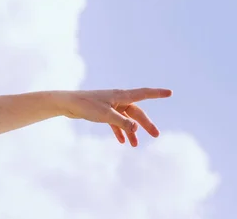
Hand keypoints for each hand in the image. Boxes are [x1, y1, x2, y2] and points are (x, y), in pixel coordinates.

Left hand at [56, 88, 171, 146]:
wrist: (68, 103)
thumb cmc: (86, 106)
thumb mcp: (106, 115)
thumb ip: (122, 122)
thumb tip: (136, 129)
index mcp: (121, 96)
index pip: (143, 94)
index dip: (157, 94)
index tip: (170, 93)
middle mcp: (118, 99)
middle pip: (136, 112)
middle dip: (146, 124)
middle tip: (156, 135)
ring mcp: (111, 106)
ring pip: (126, 119)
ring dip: (131, 131)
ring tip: (135, 145)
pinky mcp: (103, 112)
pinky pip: (116, 122)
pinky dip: (120, 131)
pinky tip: (122, 142)